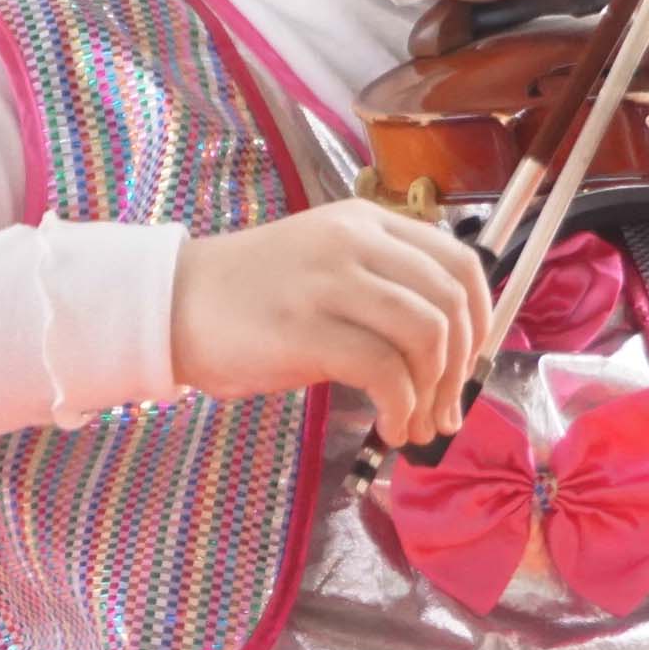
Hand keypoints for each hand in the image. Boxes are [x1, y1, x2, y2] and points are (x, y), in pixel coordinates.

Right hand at [172, 202, 489, 446]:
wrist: (166, 305)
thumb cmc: (246, 297)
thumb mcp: (321, 264)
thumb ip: (379, 282)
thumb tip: (449, 345)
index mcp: (363, 222)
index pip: (460, 262)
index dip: (482, 319)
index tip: (470, 361)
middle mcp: (352, 242)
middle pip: (451, 302)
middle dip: (463, 366)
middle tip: (447, 408)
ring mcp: (327, 284)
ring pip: (427, 335)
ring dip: (435, 392)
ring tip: (417, 422)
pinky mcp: (304, 331)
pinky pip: (385, 372)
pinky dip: (402, 408)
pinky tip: (391, 427)